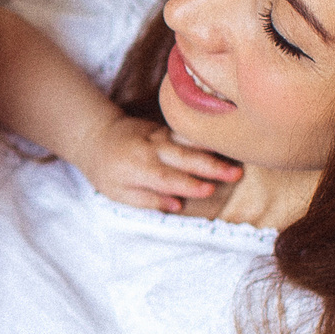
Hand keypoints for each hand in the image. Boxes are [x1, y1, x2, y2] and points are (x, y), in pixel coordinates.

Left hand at [78, 113, 239, 211]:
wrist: (95, 134)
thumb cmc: (106, 170)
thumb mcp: (117, 193)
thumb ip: (147, 199)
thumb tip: (177, 205)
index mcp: (137, 169)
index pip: (166, 178)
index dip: (188, 184)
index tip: (210, 190)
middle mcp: (151, 149)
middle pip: (184, 158)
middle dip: (212, 166)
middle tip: (237, 173)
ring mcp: (159, 136)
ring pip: (189, 141)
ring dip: (215, 147)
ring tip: (239, 152)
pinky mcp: (165, 128)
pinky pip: (187, 132)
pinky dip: (206, 135)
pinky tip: (227, 135)